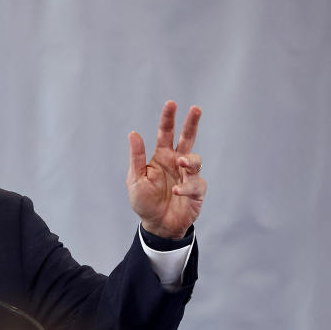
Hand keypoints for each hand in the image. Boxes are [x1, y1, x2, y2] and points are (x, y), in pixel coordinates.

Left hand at [127, 101, 205, 238]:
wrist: (157, 225)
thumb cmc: (145, 202)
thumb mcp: (135, 179)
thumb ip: (137, 157)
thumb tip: (134, 133)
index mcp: (162, 157)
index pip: (166, 133)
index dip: (168, 119)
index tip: (171, 103)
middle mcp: (177, 163)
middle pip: (188, 139)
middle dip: (192, 124)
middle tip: (195, 109)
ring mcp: (188, 176)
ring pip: (195, 160)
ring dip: (189, 160)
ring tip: (181, 163)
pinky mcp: (196, 191)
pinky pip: (195, 185)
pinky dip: (185, 187)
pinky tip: (175, 191)